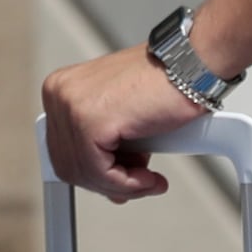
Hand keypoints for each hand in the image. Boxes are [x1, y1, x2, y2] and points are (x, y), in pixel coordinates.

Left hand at [42, 43, 206, 204]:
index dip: (93, 173)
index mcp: (63, 88)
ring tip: (149, 181)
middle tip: (139, 182)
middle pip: (68, 164)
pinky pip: (100, 172)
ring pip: (85, 172)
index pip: (62, 149)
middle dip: (107, 182)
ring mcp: (71, 105)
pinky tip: (149, 178)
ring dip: (122, 185)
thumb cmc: (165, 83)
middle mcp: (60, 93)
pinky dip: (127, 183)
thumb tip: (103, 181)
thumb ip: (105, 147)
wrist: (191, 66)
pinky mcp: (89, 120)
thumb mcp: (123, 119)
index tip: (119, 182)